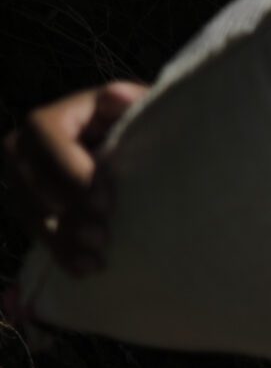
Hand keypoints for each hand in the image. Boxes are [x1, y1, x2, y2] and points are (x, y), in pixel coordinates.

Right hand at [6, 82, 146, 275]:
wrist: (146, 160)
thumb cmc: (147, 128)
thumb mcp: (143, 111)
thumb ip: (132, 104)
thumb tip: (118, 97)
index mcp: (56, 117)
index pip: (43, 133)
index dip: (66, 168)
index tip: (104, 201)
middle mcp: (29, 147)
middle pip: (27, 177)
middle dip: (65, 210)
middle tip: (101, 237)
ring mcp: (26, 182)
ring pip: (27, 210)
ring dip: (61, 239)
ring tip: (96, 260)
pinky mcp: (35, 211)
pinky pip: (36, 233)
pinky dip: (61, 254)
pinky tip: (85, 270)